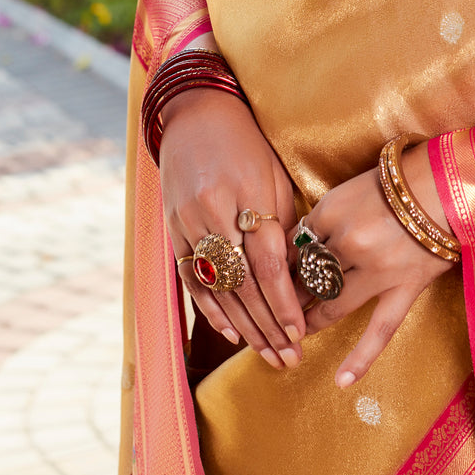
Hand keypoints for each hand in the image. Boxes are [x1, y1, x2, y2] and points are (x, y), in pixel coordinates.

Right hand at [160, 87, 305, 370]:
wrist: (196, 113)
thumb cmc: (247, 143)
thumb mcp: (273, 175)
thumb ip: (282, 224)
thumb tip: (299, 273)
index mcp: (247, 196)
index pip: (268, 265)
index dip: (284, 304)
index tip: (301, 333)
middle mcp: (215, 212)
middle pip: (244, 285)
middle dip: (268, 327)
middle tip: (290, 360)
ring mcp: (189, 222)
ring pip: (218, 289)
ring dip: (243, 328)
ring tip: (267, 356)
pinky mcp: (173, 229)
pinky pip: (192, 279)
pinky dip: (210, 310)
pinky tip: (230, 334)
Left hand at [301, 142, 455, 388]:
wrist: (447, 182)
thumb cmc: (397, 180)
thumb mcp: (350, 187)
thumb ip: (323, 216)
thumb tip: (298, 245)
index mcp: (332, 210)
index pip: (296, 244)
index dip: (286, 259)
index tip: (278, 271)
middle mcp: (349, 241)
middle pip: (308, 276)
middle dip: (292, 293)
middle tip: (278, 308)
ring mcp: (377, 269)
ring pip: (331, 304)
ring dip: (311, 319)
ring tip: (297, 331)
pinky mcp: (404, 288)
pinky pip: (380, 330)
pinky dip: (361, 357)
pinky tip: (342, 381)